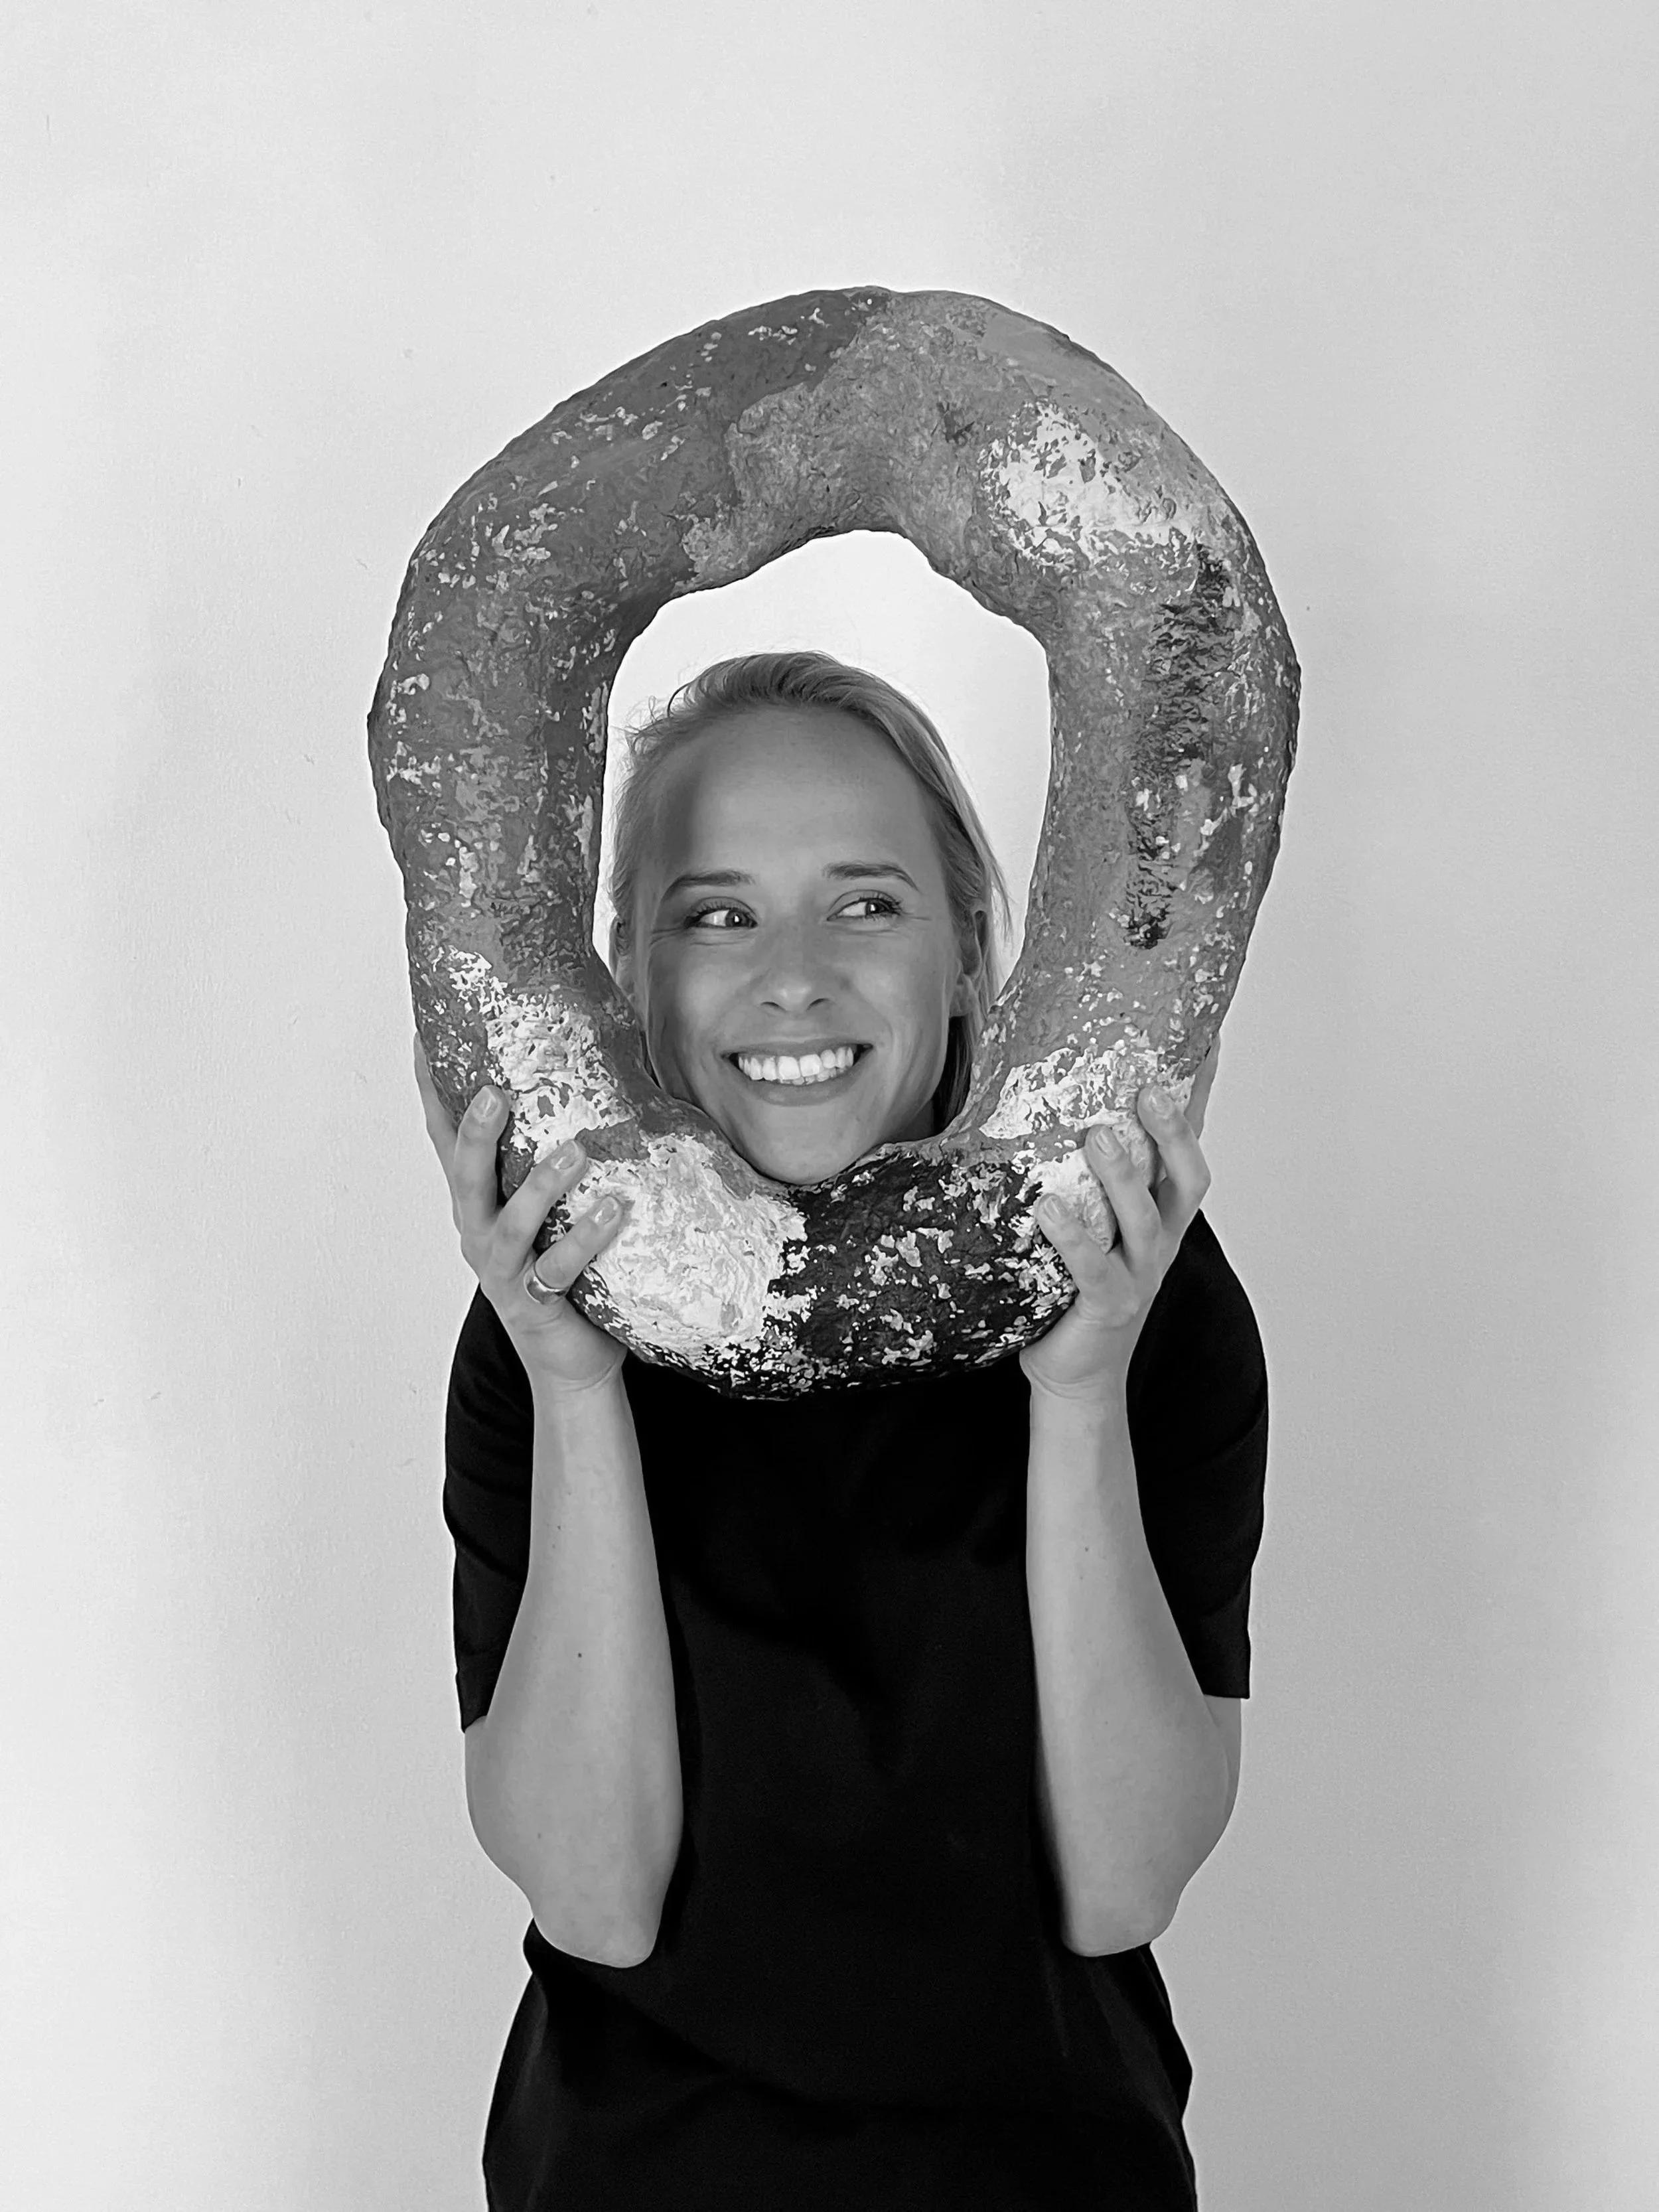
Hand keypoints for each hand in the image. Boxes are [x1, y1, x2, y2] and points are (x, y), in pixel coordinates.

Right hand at [413, 1036, 627, 1395]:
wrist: (571, 1357)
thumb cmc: (562, 1267)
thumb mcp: (546, 1205)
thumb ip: (551, 1152)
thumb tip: (592, 1079)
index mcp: (477, 1202)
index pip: (445, 1139)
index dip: (431, 1092)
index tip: (422, 1038)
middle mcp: (479, 1232)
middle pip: (465, 1178)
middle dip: (474, 1135)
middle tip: (493, 1092)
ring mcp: (504, 1271)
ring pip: (510, 1225)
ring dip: (540, 1187)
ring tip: (576, 1152)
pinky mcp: (537, 1303)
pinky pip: (559, 1270)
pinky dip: (586, 1238)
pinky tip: (614, 1209)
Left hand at [1018, 1082, 1212, 1403]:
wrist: (1077, 1370)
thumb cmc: (1080, 1286)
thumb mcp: (1099, 1220)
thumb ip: (1091, 1173)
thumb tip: (1064, 1106)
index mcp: (1163, 1214)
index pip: (1189, 1148)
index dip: (1201, 1101)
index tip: (1206, 1045)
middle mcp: (1160, 1240)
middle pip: (1186, 1179)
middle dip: (1173, 1133)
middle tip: (1149, 1089)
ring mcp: (1138, 1274)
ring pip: (1142, 1219)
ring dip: (1123, 1176)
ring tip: (1100, 1137)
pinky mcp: (1106, 1306)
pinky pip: (1093, 1268)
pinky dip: (1074, 1238)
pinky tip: (1050, 1209)